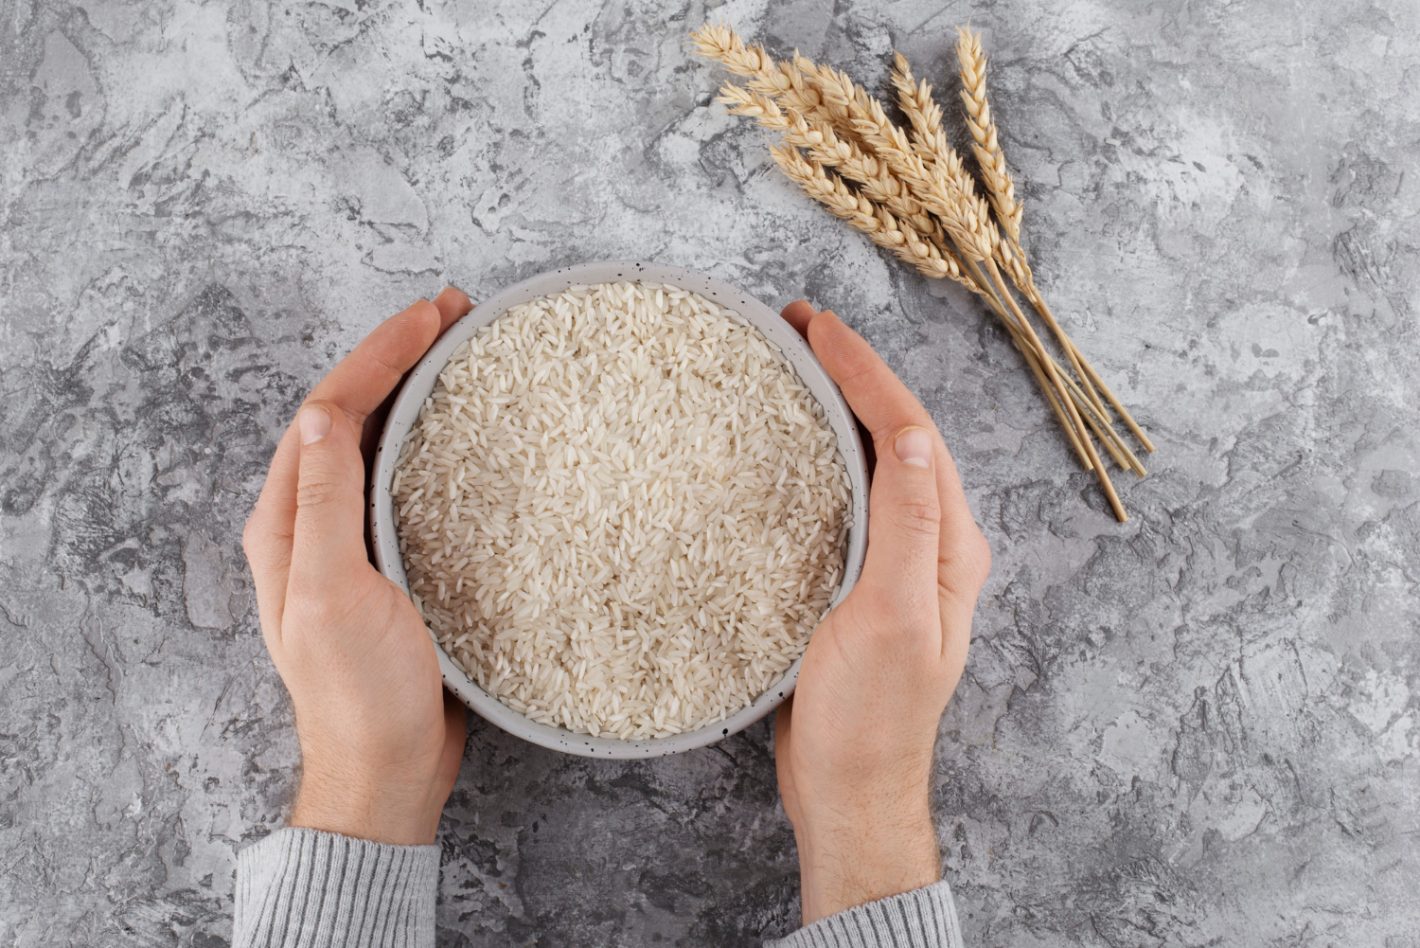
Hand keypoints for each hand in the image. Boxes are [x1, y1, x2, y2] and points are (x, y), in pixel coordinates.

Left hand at [242, 288, 474, 844]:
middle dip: (395, 355)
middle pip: (348, 413)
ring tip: (458, 350)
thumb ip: (324, 503)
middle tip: (452, 313)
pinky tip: (459, 429)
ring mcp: (348, 540)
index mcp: (287, 521)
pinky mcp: (386, 561)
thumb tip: (317, 414)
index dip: (378, 354)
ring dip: (411, 389)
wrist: (384, 767)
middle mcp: (310, 521)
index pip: (328, 411)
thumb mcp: (332, 593)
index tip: (431, 315)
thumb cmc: (360, 693)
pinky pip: (400, 479)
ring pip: (375, 440)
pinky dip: (428, 438)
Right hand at [774, 301, 991, 923]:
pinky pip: (848, 493)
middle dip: (854, 369)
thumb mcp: (893, 621)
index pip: (911, 432)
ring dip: (840, 401)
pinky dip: (822, 449)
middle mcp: (931, 543)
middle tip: (798, 323)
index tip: (817, 325)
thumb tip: (912, 433)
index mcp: (949, 546)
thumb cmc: (871, 719)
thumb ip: (908, 528)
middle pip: (898, 432)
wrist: (850, 790)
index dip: (866, 371)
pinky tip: (792, 438)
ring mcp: (895, 559)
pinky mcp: (858, 578)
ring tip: (794, 359)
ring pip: (874, 457)